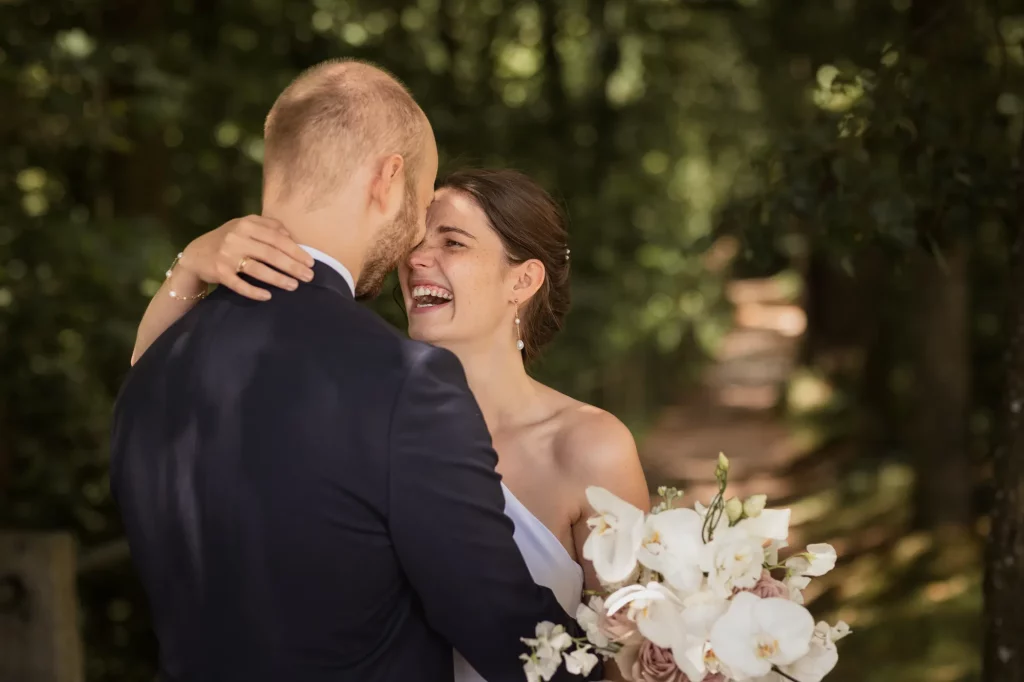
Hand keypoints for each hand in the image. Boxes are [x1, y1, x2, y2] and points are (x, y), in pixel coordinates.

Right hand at [179, 215, 315, 300]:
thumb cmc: (227, 239)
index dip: (296, 250)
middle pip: (271, 253)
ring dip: (278, 279)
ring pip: (258, 269)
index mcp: (246, 224)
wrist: (195, 254)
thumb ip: (268, 226)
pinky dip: (254, 291)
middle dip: (292, 266)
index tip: (311, 262)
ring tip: (294, 286)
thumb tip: (291, 236)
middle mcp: (236, 238)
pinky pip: (240, 284)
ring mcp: (227, 255)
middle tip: (309, 277)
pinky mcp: (220, 272)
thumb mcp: (244, 226)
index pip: (277, 238)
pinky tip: (268, 296)